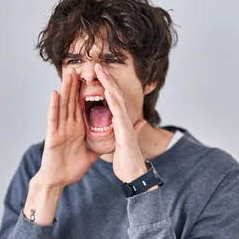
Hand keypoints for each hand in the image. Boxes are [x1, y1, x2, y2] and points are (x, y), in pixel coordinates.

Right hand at [36, 69, 99, 187]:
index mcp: (78, 129)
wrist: (59, 181)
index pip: (82, 107)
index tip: (91, 78)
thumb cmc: (72, 169)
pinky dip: (54, 106)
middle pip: (72, 101)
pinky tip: (55, 93)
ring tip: (67, 73)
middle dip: (75, 85)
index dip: (86, 92)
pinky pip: (53, 118)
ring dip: (65, 89)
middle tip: (78, 67)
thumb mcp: (92, 154)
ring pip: (63, 105)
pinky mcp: (52, 136)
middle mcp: (68, 126)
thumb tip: (115, 141)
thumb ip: (102, 146)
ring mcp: (59, 129)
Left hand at [94, 63, 148, 182]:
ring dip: (108, 84)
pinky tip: (107, 92)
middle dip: (106, 79)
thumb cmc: (128, 159)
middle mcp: (124, 120)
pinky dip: (113, 101)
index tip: (99, 74)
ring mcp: (125, 124)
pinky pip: (118, 113)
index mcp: (121, 121)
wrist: (134, 174)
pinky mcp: (125, 131)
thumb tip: (140, 122)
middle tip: (97, 65)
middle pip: (115, 94)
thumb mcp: (125, 142)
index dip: (107, 86)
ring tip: (100, 71)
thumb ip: (132, 130)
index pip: (114, 99)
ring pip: (117, 99)